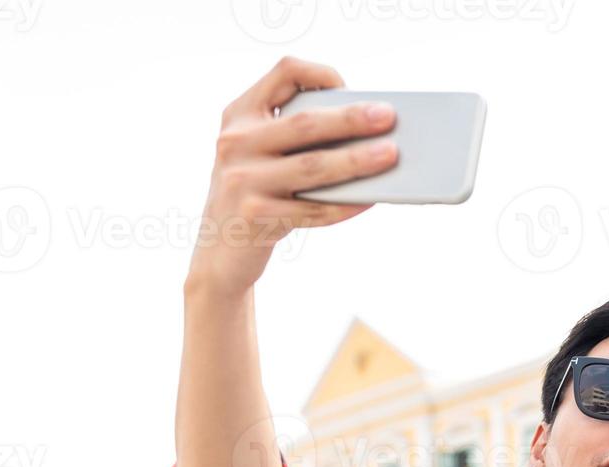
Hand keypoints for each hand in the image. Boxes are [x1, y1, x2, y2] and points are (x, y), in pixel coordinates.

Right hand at [187, 56, 398, 294]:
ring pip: (313, 166)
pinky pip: (313, 209)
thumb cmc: (255, 194)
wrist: (218, 251)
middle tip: (388, 118)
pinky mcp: (254, 215)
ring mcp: (242, 179)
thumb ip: (294, 135)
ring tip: (390, 155)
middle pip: (305, 123)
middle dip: (352, 119)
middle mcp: (235, 141)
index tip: (351, 89)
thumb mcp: (259, 153)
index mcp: (239, 114)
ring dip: (356, 160)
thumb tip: (364, 131)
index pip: (284, 73)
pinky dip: (345, 204)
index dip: (322, 74)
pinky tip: (369, 200)